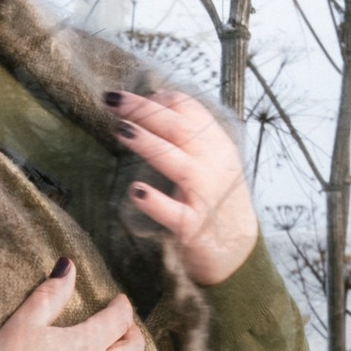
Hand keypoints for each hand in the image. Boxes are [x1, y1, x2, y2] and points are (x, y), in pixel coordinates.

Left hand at [104, 83, 259, 288]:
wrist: (239, 252)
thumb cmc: (215, 200)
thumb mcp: (210, 160)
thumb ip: (187, 135)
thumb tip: (152, 101)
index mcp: (216, 144)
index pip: (188, 109)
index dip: (157, 99)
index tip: (129, 99)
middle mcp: (213, 165)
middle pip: (179, 128)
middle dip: (144, 110)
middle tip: (111, 99)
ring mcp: (205, 196)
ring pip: (177, 163)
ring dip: (149, 145)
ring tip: (121, 130)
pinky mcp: (194, 227)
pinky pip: (175, 213)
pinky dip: (156, 202)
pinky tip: (135, 192)